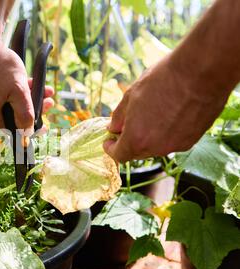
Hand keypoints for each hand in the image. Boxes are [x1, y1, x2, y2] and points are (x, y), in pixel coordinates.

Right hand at [0, 45, 53, 130]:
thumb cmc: (0, 67)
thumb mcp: (18, 90)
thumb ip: (24, 113)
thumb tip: (28, 133)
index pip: (13, 131)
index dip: (29, 131)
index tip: (44, 128)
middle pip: (15, 116)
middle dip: (35, 110)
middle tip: (49, 104)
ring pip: (14, 103)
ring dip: (32, 98)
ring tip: (48, 91)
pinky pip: (9, 93)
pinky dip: (23, 90)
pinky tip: (35, 82)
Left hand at [103, 55, 227, 162]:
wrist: (200, 71)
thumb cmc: (162, 79)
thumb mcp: (131, 95)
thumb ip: (119, 117)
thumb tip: (113, 129)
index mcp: (136, 139)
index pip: (119, 155)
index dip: (111, 148)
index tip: (110, 140)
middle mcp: (156, 148)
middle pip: (137, 152)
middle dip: (130, 141)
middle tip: (128, 124)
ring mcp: (176, 146)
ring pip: (156, 147)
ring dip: (149, 137)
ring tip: (153, 113)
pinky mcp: (192, 140)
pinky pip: (173, 142)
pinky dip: (167, 133)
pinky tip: (171, 114)